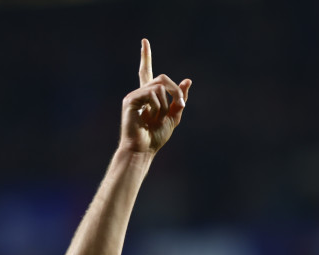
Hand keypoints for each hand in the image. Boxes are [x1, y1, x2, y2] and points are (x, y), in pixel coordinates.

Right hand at [119, 39, 191, 154]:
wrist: (143, 150)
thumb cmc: (155, 138)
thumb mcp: (173, 118)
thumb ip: (179, 100)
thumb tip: (188, 80)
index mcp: (148, 96)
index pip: (147, 72)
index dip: (146, 57)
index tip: (144, 41)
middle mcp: (140, 93)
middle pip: (162, 78)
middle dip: (176, 91)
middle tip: (180, 106)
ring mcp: (134, 96)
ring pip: (159, 86)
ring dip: (166, 104)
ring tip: (158, 119)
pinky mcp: (130, 100)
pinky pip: (152, 94)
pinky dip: (157, 107)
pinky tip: (150, 118)